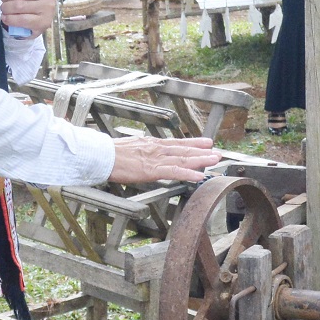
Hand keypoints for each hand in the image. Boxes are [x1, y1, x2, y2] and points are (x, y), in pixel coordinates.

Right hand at [108, 136, 222, 184]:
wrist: (101, 155)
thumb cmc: (110, 154)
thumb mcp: (130, 148)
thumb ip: (141, 151)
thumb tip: (145, 153)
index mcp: (152, 144)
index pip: (177, 143)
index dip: (193, 143)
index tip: (206, 142)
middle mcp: (157, 149)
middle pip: (184, 150)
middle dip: (202, 151)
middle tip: (218, 153)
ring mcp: (156, 159)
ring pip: (183, 159)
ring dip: (200, 160)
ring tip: (215, 160)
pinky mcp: (152, 170)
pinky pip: (174, 172)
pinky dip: (188, 174)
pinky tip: (199, 176)